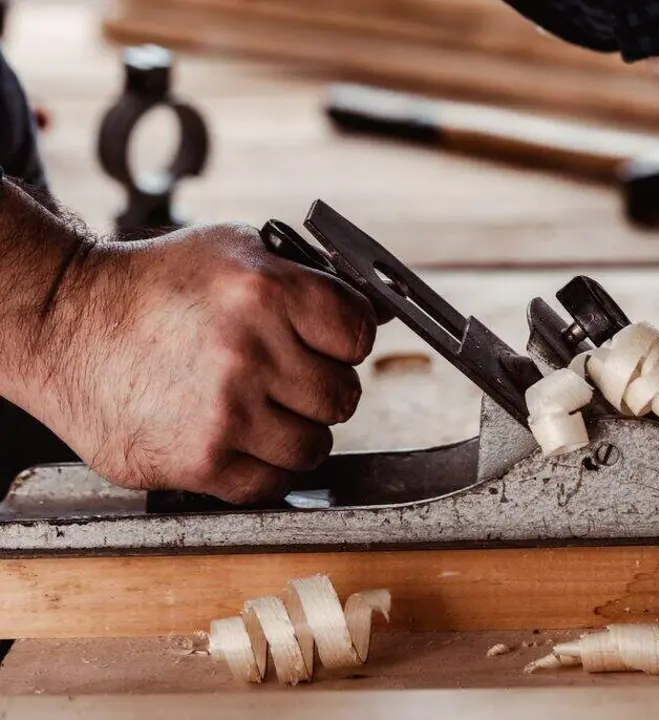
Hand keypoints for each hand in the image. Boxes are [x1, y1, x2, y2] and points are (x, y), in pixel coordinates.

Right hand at [44, 223, 375, 502]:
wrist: (65, 324)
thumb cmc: (153, 285)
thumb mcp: (236, 250)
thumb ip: (310, 275)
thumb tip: (380, 309)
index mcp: (268, 293)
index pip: (360, 334)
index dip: (346, 340)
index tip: (328, 343)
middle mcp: (252, 354)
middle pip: (343, 396)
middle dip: (320, 388)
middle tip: (286, 378)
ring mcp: (227, 413)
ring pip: (315, 446)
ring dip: (296, 432)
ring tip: (260, 409)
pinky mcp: (201, 461)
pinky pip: (272, 484)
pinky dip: (265, 468)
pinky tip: (239, 439)